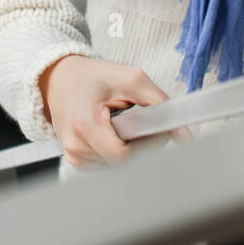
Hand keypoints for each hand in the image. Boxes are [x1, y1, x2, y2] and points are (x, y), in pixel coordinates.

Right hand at [39, 56, 191, 169]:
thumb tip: (184, 134)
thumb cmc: (91, 77)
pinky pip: (109, 165)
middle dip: (141, 145)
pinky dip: (118, 151)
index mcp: (85, 125)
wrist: (59, 80)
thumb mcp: (130, 79)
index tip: (156, 128)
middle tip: (140, 122)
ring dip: (130, 148)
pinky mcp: (77, 163)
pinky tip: (113, 134)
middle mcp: (76, 147)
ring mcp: (74, 158)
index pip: (124, 156)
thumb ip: (160, 104)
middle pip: (124, 163)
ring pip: (119, 167)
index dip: (148, 145)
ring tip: (122, 124)